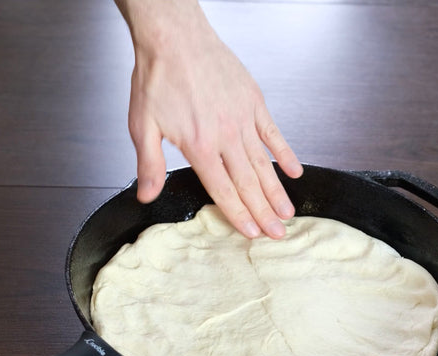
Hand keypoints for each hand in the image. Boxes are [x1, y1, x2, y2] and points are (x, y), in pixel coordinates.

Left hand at [116, 0, 303, 238]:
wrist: (174, 38)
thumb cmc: (156, 78)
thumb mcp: (142, 126)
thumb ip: (149, 165)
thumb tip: (147, 196)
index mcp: (199, 146)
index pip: (223, 190)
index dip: (238, 214)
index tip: (252, 233)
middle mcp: (225, 135)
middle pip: (249, 183)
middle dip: (265, 213)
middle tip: (279, 234)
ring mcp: (243, 118)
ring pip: (263, 163)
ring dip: (277, 191)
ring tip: (289, 212)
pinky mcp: (253, 101)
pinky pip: (273, 133)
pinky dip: (285, 153)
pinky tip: (295, 171)